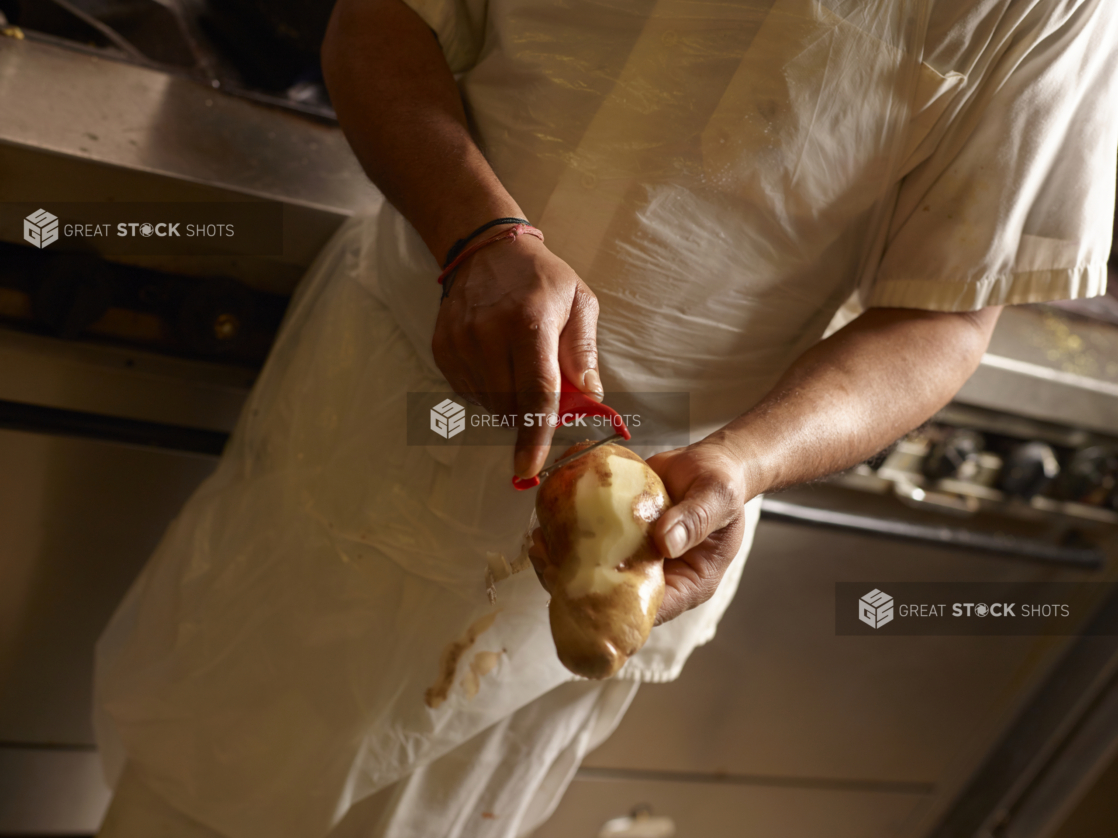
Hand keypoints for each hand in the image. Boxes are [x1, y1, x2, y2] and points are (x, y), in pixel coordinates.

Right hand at [432, 232, 601, 477]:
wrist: (486, 249)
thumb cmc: (541, 278)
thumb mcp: (579, 302)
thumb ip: (584, 351)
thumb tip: (590, 395)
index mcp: (529, 324)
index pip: (535, 392)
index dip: (535, 434)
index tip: (530, 466)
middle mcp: (488, 334)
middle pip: (510, 406)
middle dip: (530, 414)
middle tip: (543, 391)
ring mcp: (460, 343)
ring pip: (488, 405)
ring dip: (508, 403)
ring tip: (517, 367)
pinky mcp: (442, 349)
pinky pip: (468, 393)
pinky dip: (487, 391)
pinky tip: (495, 364)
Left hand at [527, 437, 751, 625]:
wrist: (709, 461)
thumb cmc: (722, 483)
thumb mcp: (716, 497)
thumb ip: (695, 519)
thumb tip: (665, 542)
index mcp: (689, 582)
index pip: (650, 611)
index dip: (616, 613)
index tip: (584, 599)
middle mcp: (660, 576)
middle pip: (616, 597)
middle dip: (579, 588)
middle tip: (549, 568)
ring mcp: (637, 557)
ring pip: (598, 572)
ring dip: (567, 563)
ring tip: (540, 546)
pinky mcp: (621, 535)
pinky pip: (594, 544)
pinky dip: (570, 538)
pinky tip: (548, 527)